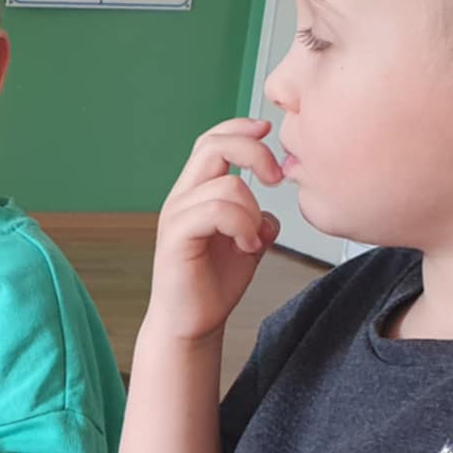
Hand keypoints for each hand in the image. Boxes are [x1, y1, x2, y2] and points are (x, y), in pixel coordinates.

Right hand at [145, 117, 285, 344]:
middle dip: (254, 153)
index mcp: (196, 192)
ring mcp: (177, 216)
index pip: (212, 141)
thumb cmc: (212, 286)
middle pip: (214, 146)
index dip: (239, 128)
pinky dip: (242, 225)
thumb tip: (272, 214)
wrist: (191, 324)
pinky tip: (247, 246)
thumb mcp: (248, 244)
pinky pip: (216, 210)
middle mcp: (182, 198)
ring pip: (226, 184)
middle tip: (276, 178)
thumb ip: (258, 221)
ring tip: (253, 239)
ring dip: (253, 210)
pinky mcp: (177, 237)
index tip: (269, 131)